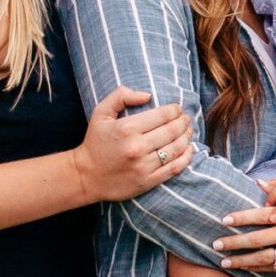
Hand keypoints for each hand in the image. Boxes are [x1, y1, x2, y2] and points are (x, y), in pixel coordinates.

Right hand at [73, 89, 194, 202]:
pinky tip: (189, 149)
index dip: (175, 110)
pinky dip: (186, 157)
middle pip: (172, 131)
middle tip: (187, 118)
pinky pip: (174, 168)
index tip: (178, 108)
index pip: (162, 115)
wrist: (86, 176)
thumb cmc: (95, 141)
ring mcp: (143, 166)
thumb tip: (147, 95)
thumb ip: (121, 96)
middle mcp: (137, 147)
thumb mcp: (101, 112)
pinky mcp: (147, 181)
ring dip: (187, 137)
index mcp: (127, 128)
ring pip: (176, 148)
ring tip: (189, 131)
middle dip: (184, 122)